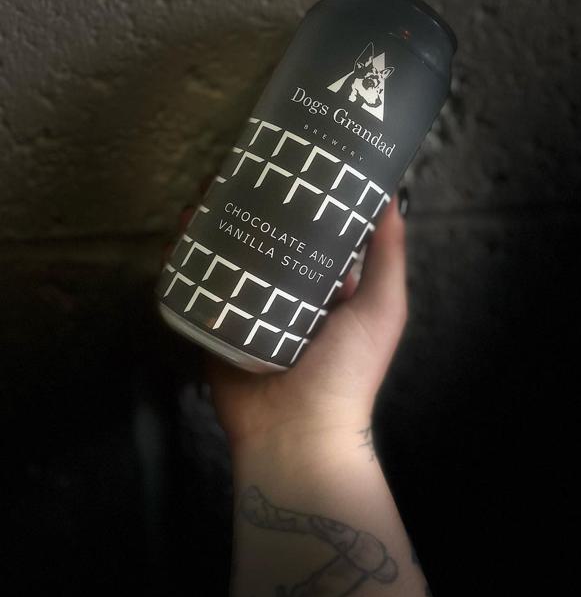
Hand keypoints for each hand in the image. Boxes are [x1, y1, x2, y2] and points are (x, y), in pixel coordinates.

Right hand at [167, 186, 407, 450]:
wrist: (296, 434)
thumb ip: (388, 256)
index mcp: (325, 285)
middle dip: (242, 205)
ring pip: (225, 257)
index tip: (277, 162)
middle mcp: (286, 293)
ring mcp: (248, 310)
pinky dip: (184, 265)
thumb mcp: (382, 308)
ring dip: (208, 227)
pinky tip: (174, 240)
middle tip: (226, 175)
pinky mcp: (217, 328)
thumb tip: (390, 196)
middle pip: (261, 237)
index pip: (307, 228)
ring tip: (197, 201)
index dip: (292, 195)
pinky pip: (198, 290)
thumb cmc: (346, 371)